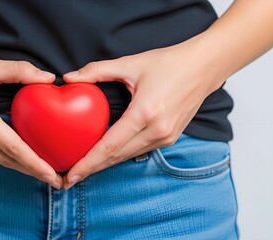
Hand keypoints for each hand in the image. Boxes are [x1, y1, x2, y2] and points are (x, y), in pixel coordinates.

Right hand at [0, 52, 62, 188]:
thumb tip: (49, 78)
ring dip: (20, 167)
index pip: (12, 147)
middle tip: (57, 180)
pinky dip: (5, 158)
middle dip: (33, 172)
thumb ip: (21, 71)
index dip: (34, 163)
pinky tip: (20, 158)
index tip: (52, 175)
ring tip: (43, 171)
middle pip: (7, 160)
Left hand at [62, 40, 225, 188]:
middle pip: (117, 158)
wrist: (204, 67)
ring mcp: (166, 137)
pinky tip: (106, 156)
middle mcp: (157, 131)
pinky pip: (139, 151)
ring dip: (105, 165)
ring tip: (83, 170)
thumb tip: (68, 78)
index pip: (110, 146)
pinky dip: (120, 155)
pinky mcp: (170, 138)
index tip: (71, 176)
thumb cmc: (169, 63)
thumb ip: (96, 71)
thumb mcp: (130, 63)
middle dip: (91, 170)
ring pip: (127, 157)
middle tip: (68, 179)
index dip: (88, 163)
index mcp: (145, 113)